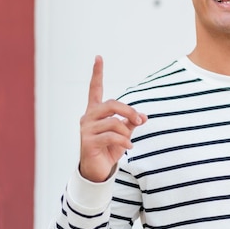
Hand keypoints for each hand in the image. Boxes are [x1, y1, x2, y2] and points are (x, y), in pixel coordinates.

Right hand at [79, 55, 146, 181]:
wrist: (98, 171)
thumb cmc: (109, 149)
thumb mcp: (123, 133)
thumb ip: (130, 122)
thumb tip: (143, 117)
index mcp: (95, 112)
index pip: (95, 89)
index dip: (96, 73)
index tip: (98, 57)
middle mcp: (88, 118)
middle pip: (111, 104)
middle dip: (128, 110)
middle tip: (140, 120)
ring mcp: (86, 130)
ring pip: (113, 122)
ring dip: (126, 130)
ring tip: (130, 140)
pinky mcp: (88, 142)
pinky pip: (111, 136)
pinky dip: (124, 141)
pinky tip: (128, 148)